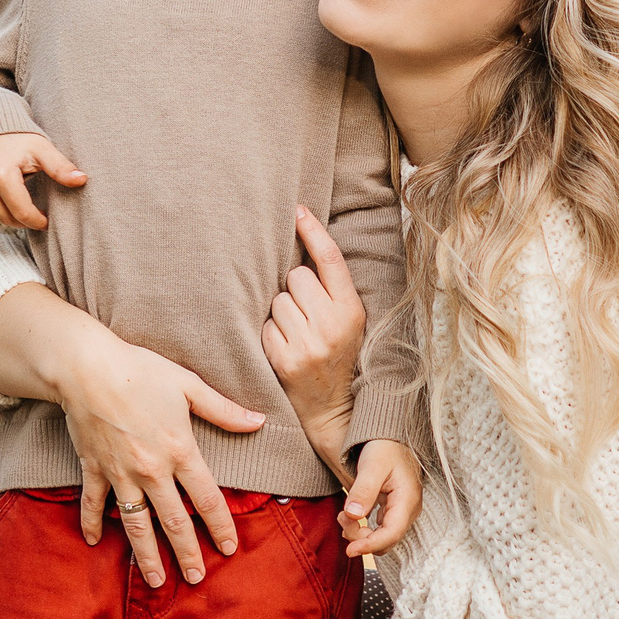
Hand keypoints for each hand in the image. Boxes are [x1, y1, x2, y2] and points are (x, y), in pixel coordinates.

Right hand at [0, 131, 85, 229]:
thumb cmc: (15, 136)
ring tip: (11, 194)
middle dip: (21, 217)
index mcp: (1, 176)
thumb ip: (60, 166)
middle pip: (5, 219)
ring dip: (1, 212)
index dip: (37, 220)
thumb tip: (82, 180)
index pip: (23, 215)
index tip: (45, 219)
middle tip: (30, 206)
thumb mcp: (40, 148)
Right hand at [0, 285, 266, 588]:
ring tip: (157, 581)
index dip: (221, 526)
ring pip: (137, 524)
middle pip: (174, 522)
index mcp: (180, 451)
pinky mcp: (94, 469)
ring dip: (147, 555)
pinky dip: (93, 524)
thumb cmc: (141, 370)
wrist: (87, 368)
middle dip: (187, 554)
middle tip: (197, 579)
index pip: (207, 499)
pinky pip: (94, 504)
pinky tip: (95, 543)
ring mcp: (121, 474)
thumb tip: (259, 421)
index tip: (229, 549)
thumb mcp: (189, 386)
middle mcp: (152, 470)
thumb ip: (224, 410)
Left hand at [260, 205, 364, 471]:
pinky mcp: (285, 360)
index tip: (297, 209)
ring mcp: (308, 344)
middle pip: (295, 278)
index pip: (330, 260)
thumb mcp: (348, 319)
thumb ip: (331, 287)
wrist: (331, 409)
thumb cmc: (337, 355)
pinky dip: (270, 334)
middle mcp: (333, 325)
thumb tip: (302, 239)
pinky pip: (265, 326)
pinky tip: (285, 348)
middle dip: (294, 290)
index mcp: (353, 311)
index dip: (313, 231)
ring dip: (281, 313)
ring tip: (296, 334)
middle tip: (305, 314)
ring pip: (277, 300)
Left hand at [339, 439, 422, 557]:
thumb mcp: (372, 465)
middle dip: (361, 538)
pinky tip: (349, 516)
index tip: (349, 550)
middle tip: (342, 519)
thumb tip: (353, 515)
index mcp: (406, 500)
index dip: (370, 545)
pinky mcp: (392, 511)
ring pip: (381, 538)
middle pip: (386, 541)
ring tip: (343, 515)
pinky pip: (378, 530)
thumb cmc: (384, 447)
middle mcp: (407, 511)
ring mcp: (401, 512)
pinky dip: (361, 529)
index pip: (391, 534)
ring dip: (359, 534)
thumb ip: (363, 490)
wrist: (389, 437)